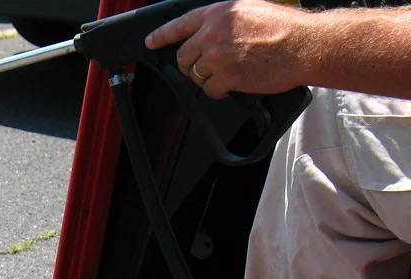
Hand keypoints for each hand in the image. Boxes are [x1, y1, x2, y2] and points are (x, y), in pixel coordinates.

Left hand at [145, 0, 308, 97]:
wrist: (304, 44)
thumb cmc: (284, 28)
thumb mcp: (250, 10)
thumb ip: (225, 21)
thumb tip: (210, 34)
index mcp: (219, 13)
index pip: (180, 25)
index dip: (162, 35)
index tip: (151, 42)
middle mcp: (213, 32)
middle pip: (184, 56)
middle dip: (192, 65)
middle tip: (209, 68)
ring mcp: (217, 55)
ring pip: (196, 75)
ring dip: (210, 78)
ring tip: (232, 72)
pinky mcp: (225, 75)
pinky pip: (209, 90)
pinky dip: (220, 91)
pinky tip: (236, 83)